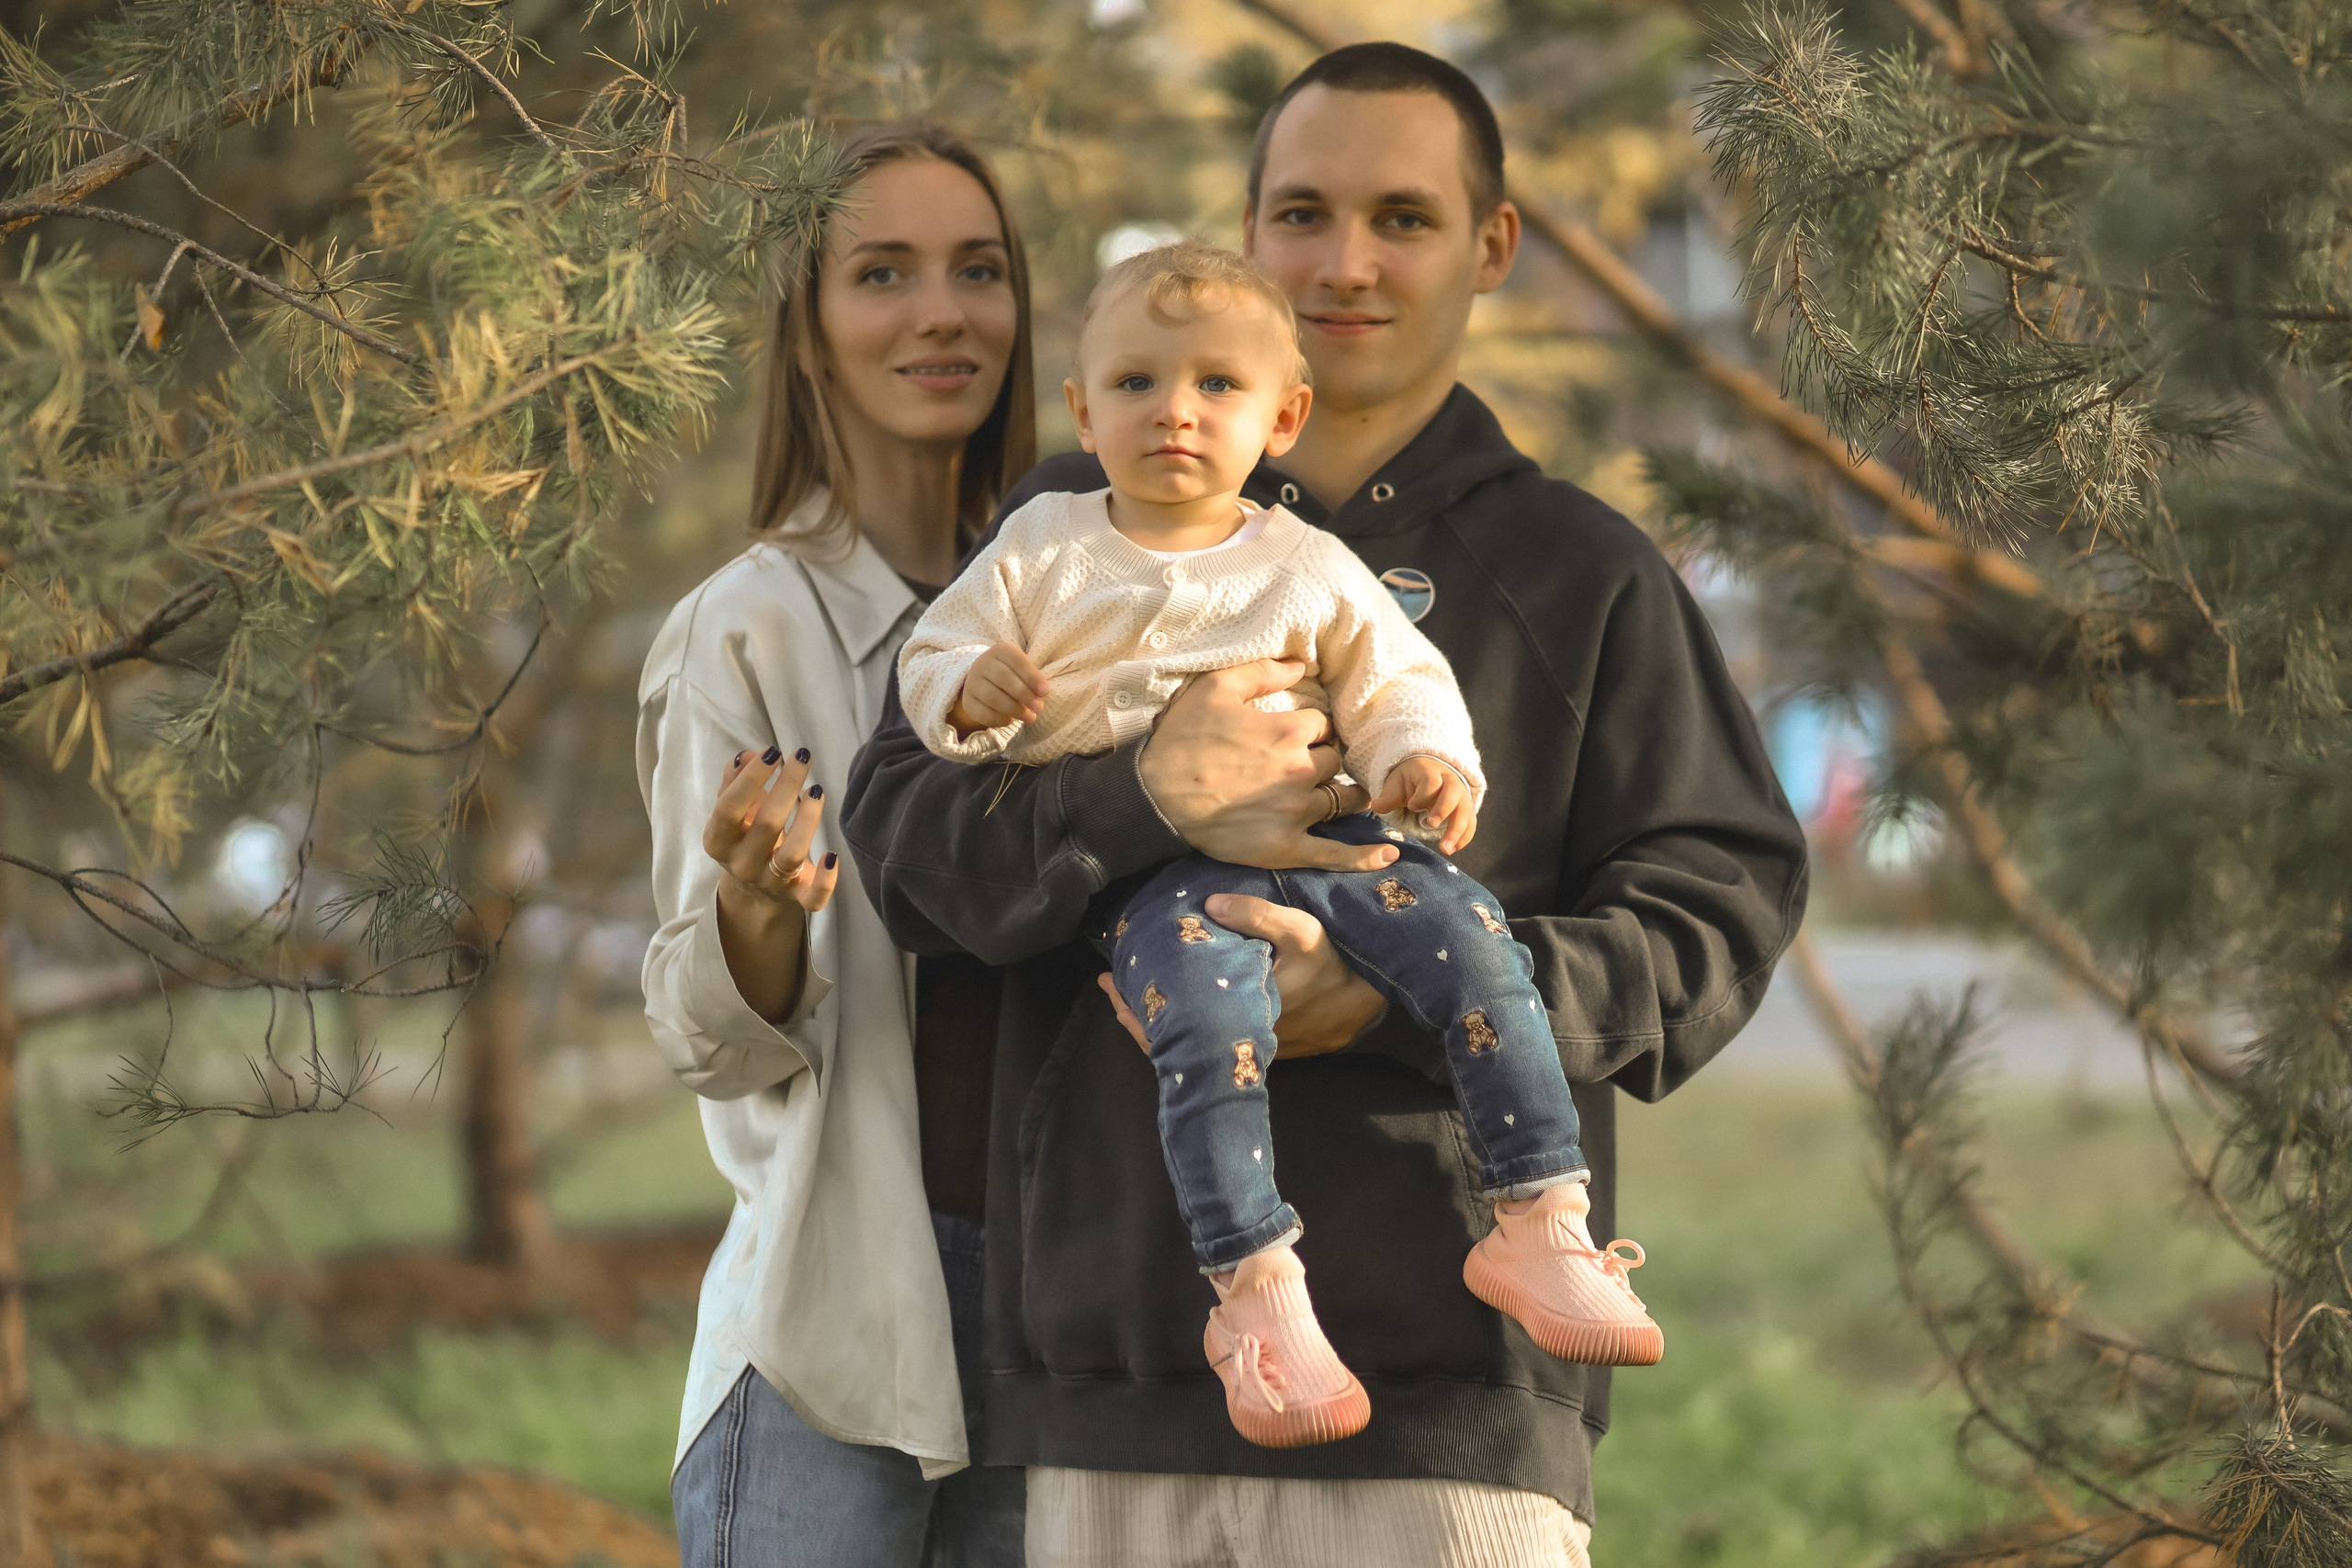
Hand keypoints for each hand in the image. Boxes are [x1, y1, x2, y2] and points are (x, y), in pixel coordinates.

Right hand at [704, 746, 840, 914]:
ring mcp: (770, 883)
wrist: (754, 888)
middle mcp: (741, 865)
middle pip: (767, 825)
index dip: (750, 779)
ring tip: (817, 789)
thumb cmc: (745, 834)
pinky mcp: (797, 897)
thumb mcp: (733, 809)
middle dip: (787, 786)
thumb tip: (747, 756)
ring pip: (791, 854)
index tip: (771, 752)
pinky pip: (813, 897)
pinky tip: (833, 855)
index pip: (730, 808)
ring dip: (808, 819)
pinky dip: (826, 881)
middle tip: (802, 757)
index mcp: (718, 841)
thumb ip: (736, 780)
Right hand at [951, 641, 1048, 733]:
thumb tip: (1042, 693)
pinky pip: (983, 713)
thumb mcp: (1023, 671)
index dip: (1032, 676)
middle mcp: (983, 663)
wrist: (984, 682)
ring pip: (992, 697)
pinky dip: (999, 719)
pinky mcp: (967, 702)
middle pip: (1003, 678)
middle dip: (1024, 694)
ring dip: (1014, 709)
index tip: (1046, 691)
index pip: (1017, 661)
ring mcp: (972, 682)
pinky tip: (1011, 720)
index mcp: (1000, 651)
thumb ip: (1032, 680)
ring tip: (1029, 717)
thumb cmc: (1012, 675)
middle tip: (1039, 707)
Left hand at [1096, 894, 1382, 1060]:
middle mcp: (1241, 1041)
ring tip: (1133, 989)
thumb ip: (1259, 916)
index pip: (1174, 1029)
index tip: (1109, 985)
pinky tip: (1180, 997)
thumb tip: (1210, 907)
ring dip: (1164, 1019)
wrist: (1380, 998)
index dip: (1137, 1013)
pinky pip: (1218, 1037)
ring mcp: (1253, 1048)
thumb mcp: (1303, 931)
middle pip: (1176, 1040)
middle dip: (1141, 1014)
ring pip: (1195, 1041)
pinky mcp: (1267, 1046)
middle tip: (1109, 986)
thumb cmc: (1339, 963)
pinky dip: (1192, 1019)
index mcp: (1240, 1017)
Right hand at [1137, 659, 1394, 873]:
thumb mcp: (1214, 688)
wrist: (1152, 797)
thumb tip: (1302, 664)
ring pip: (1341, 799)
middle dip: (1323, 758)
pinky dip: (1363, 857)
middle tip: (1299, 763)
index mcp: (1288, 731)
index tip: (1290, 733)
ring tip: (1335, 792)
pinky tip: (1387, 857)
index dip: (1309, 727)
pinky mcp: (1286, 847)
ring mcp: (1296, 813)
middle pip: (1334, 761)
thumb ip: (1262, 671)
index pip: (1322, 725)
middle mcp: (1300, 772)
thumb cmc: (1180, 740)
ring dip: (1342, 794)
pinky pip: (1335, 854)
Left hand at [1367, 756, 1477, 854]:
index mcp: (1431, 773)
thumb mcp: (1396, 783)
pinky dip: (1464, 837)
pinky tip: (1452, 849)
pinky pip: (1470, 824)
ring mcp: (1461, 796)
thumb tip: (1376, 806)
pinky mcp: (1466, 810)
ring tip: (1446, 849)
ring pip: (1465, 812)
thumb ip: (1389, 796)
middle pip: (1453, 795)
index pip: (1432, 782)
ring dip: (1457, 831)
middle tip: (1431, 825)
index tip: (1411, 806)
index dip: (1422, 795)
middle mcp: (1450, 782)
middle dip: (1443, 810)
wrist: (1431, 772)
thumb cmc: (1411, 780)